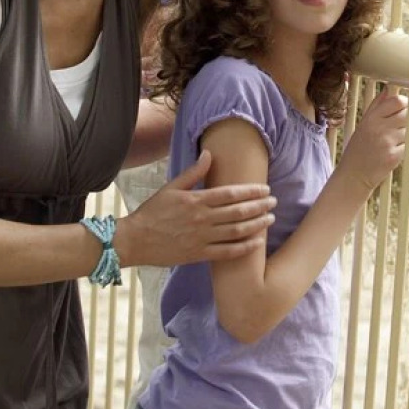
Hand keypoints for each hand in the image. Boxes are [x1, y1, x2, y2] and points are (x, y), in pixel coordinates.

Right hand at [114, 150, 275, 267]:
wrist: (134, 240)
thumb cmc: (152, 212)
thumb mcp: (171, 188)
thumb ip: (192, 172)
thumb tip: (208, 153)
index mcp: (196, 200)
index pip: (231, 194)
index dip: (251, 191)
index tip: (265, 189)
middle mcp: (202, 219)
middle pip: (238, 212)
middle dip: (260, 206)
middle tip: (274, 202)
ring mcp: (201, 238)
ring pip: (236, 231)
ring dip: (257, 225)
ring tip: (270, 219)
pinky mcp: (199, 254)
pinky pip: (227, 252)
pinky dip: (244, 247)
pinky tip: (257, 242)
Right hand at [339, 86, 407, 191]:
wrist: (353, 176)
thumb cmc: (358, 149)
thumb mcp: (363, 124)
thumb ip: (377, 106)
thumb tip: (389, 89)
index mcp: (371, 118)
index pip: (397, 101)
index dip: (403, 103)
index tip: (402, 107)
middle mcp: (379, 128)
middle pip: (406, 114)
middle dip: (404, 119)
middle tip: (396, 127)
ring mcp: (387, 143)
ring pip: (408, 130)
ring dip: (403, 135)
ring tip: (389, 142)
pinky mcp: (394, 157)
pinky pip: (407, 146)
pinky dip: (402, 149)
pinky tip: (390, 152)